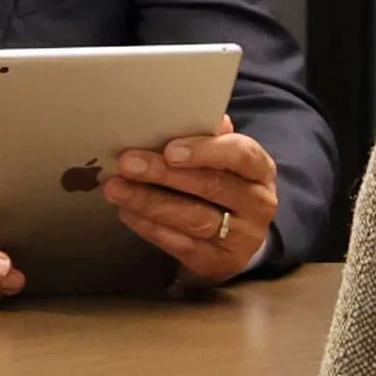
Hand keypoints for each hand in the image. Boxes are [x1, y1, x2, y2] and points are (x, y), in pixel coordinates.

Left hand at [101, 126, 275, 283]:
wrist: (238, 236)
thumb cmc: (222, 184)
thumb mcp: (221, 159)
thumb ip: (207, 137)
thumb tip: (184, 113)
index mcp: (260, 169)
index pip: (240, 155)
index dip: (205, 151)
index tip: (169, 149)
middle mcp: (258, 203)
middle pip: (211, 187)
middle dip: (163, 174)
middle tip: (127, 164)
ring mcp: (242, 237)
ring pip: (193, 218)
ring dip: (148, 202)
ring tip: (116, 189)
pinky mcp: (219, 263)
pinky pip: (180, 244)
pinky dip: (149, 227)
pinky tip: (127, 213)